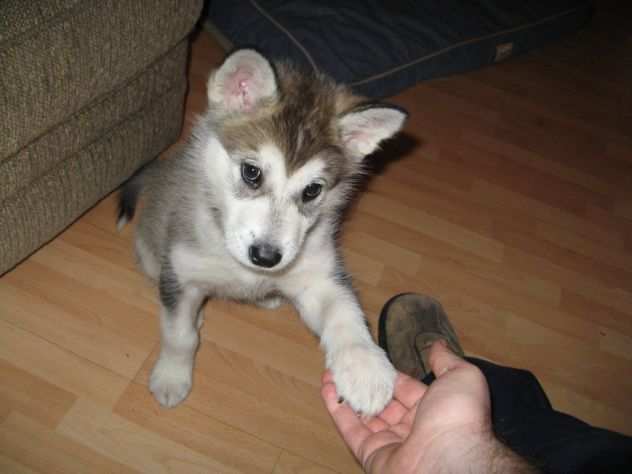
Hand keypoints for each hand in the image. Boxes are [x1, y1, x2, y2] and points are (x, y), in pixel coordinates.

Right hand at [321, 341, 534, 473]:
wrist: (448, 459)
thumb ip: (446, 361)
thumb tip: (437, 344)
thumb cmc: (458, 417)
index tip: (370, 357)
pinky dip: (336, 409)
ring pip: (362, 414)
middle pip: (381, 401)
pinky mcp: (370, 454)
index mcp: (433, 411)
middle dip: (363, 382)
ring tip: (329, 371)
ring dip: (345, 392)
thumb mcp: (461, 377)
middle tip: (345, 362)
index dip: (387, 373)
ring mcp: (389, 443)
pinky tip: (326, 388)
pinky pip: (350, 429)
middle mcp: (411, 428)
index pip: (405, 388)